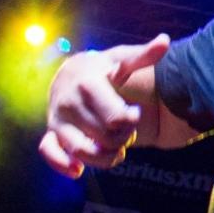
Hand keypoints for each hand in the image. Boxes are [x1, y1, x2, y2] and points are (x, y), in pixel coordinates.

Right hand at [38, 34, 169, 177]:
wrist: (71, 75)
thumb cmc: (103, 69)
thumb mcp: (122, 60)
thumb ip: (143, 56)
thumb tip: (165, 41)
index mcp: (87, 83)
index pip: (115, 117)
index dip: (130, 120)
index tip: (134, 113)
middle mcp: (68, 102)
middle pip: (104, 136)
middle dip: (123, 137)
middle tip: (127, 129)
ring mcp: (58, 119)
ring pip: (82, 150)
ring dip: (105, 156)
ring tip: (117, 147)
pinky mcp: (51, 133)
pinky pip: (49, 153)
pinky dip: (62, 165)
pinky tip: (78, 171)